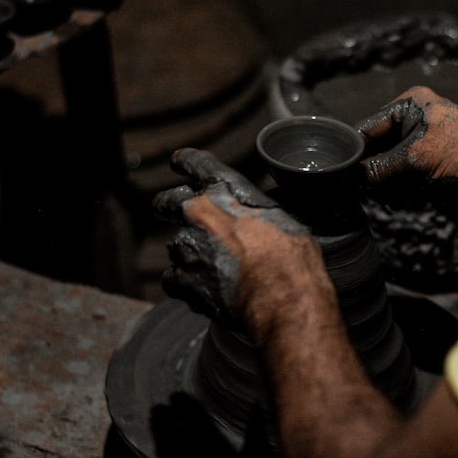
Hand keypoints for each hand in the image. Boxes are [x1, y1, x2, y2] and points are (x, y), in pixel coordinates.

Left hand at [152, 148, 320, 327]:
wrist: (281, 295)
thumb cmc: (290, 256)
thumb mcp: (280, 219)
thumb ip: (255, 214)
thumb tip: (256, 224)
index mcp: (224, 190)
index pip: (194, 164)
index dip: (184, 162)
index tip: (177, 162)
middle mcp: (197, 214)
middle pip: (167, 203)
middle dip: (167, 207)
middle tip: (169, 212)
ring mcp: (186, 249)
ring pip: (176, 247)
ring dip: (189, 255)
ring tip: (213, 270)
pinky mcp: (182, 281)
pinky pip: (174, 280)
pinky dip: (186, 285)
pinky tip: (205, 291)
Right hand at [355, 86, 457, 204]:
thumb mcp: (418, 160)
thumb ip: (378, 170)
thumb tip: (350, 182)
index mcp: (409, 106)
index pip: (365, 130)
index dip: (353, 154)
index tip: (340, 179)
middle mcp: (414, 123)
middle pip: (374, 151)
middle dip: (370, 174)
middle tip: (363, 193)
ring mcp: (423, 149)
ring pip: (386, 171)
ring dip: (384, 188)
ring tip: (389, 197)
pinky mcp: (432, 172)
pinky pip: (402, 184)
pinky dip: (398, 196)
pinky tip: (401, 202)